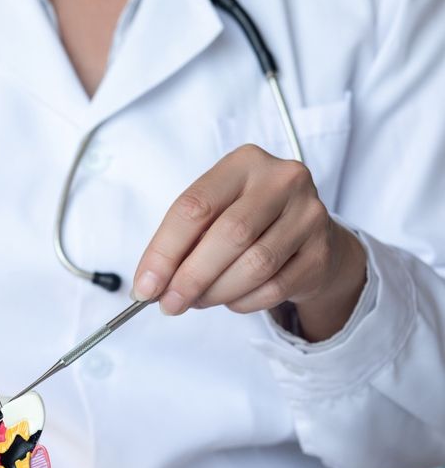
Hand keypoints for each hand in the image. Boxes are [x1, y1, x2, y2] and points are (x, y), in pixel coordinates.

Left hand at [131, 144, 366, 341]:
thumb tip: (150, 285)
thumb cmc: (247, 221)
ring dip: (217, 292)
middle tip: (169, 304)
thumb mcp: (212, 214)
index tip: (145, 286)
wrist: (309, 236)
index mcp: (243, 163)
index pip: (194, 207)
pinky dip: (243, 301)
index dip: (164, 251)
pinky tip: (232, 299)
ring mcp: (309, 214)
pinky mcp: (321, 252)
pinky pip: (274, 288)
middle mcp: (281, 180)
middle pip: (228, 236)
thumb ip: (181, 243)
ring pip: (254, 266)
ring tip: (198, 300)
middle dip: (190, 278)